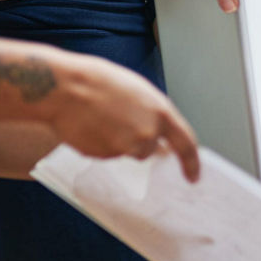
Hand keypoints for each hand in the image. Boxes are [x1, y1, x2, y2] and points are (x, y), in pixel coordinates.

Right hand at [47, 52, 199, 180]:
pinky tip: (90, 125)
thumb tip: (158, 136)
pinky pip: (106, 153)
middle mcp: (148, 134)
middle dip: (137, 140)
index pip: (186, 144)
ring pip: (126, 152)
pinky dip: (100, 143)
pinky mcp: (104, 155)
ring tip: (102, 118)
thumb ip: (154, 115)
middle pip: (148, 150)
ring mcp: (125, 147)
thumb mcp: (140, 92)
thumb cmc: (101, 82)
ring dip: (118, 142)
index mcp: (162, 113)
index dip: (191, 163)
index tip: (194, 178)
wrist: (66, 88)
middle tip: (118, 120)